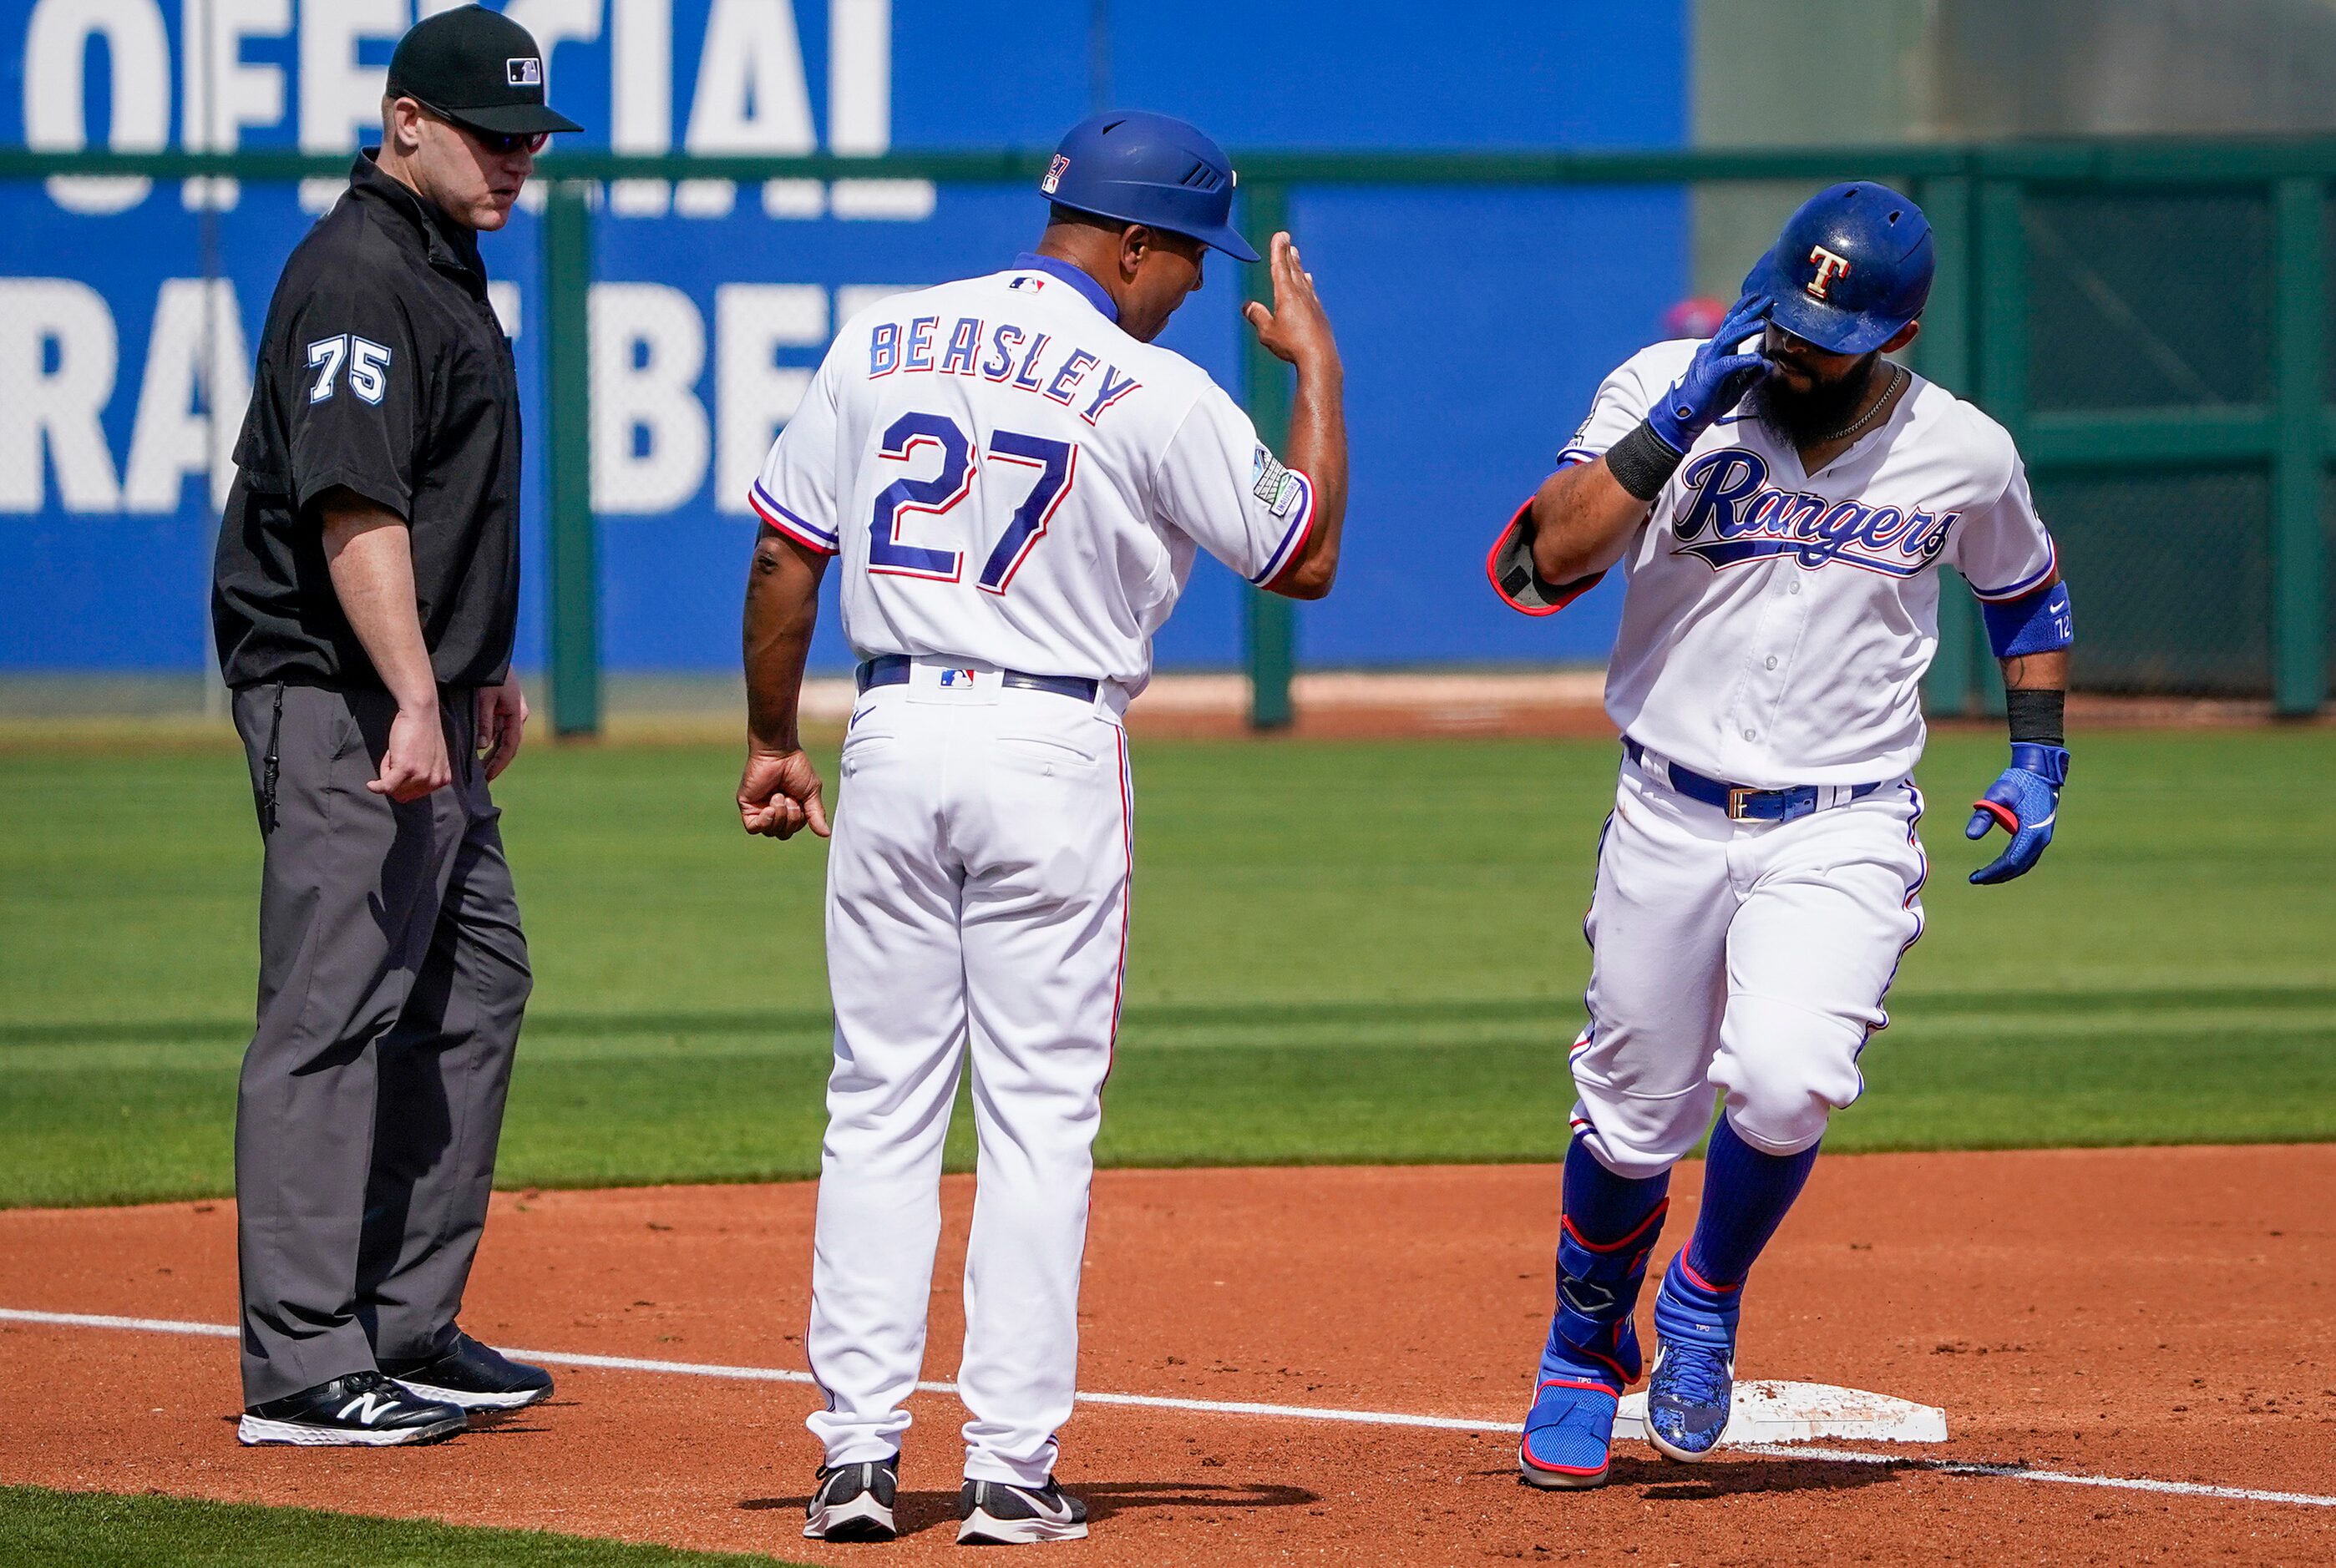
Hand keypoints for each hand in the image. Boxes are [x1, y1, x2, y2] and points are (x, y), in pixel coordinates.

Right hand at [369, 700, 451, 801]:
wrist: (420, 713)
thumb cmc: (421, 732)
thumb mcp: (430, 759)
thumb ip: (423, 776)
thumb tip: (403, 796)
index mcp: (441, 779)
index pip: (415, 794)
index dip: (403, 781)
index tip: (403, 763)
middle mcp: (434, 780)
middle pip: (403, 794)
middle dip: (395, 777)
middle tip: (397, 755)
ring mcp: (421, 775)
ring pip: (393, 788)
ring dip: (387, 772)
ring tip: (394, 754)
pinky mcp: (406, 768)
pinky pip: (386, 786)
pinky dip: (376, 787)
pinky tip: (371, 784)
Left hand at [475, 673, 527, 781]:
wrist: (488, 653)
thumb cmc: (488, 674)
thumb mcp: (485, 699)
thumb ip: (485, 722)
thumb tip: (482, 746)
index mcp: (517, 714)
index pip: (510, 746)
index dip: (499, 764)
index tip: (488, 777)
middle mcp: (517, 715)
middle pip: (506, 744)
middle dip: (495, 762)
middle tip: (482, 779)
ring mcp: (510, 711)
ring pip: (501, 737)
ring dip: (490, 752)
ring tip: (477, 768)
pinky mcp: (502, 706)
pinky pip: (496, 728)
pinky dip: (487, 740)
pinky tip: (477, 749)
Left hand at [739, 747, 829, 839]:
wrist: (779, 753)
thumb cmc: (796, 767)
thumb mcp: (811, 793)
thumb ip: (816, 815)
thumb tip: (825, 834)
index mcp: (788, 809)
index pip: (793, 829)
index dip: (798, 821)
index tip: (799, 800)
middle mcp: (773, 811)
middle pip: (782, 833)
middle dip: (790, 819)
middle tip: (789, 798)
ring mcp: (759, 809)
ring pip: (769, 831)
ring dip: (779, 816)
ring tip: (779, 796)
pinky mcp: (747, 805)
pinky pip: (753, 828)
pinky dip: (764, 822)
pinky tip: (769, 808)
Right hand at [1243, 232, 1338, 373]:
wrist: (1320, 358)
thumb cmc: (1291, 345)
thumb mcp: (1268, 332)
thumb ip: (1257, 316)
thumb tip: (1247, 306)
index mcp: (1286, 294)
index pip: (1280, 267)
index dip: (1278, 250)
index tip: (1280, 235)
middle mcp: (1301, 294)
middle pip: (1293, 269)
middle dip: (1288, 253)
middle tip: (1287, 238)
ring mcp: (1312, 303)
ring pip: (1303, 279)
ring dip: (1298, 266)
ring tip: (1296, 255)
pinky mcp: (1319, 314)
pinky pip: (1311, 292)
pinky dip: (1308, 283)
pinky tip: (1309, 283)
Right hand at [1645, 292, 1770, 452]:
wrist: (1685, 418)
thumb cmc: (1707, 402)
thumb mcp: (1736, 387)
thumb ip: (1752, 375)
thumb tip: (1769, 364)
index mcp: (1718, 351)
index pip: (1733, 325)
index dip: (1747, 311)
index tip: (1761, 299)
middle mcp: (1712, 351)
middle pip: (1732, 325)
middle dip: (1750, 311)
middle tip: (1767, 299)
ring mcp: (1709, 361)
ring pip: (1728, 339)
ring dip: (1746, 329)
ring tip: (1762, 322)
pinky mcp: (1709, 375)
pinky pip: (1727, 364)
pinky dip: (1743, 360)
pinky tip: (1756, 359)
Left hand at [1965, 743, 2068, 884]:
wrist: (2039, 773)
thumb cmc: (2017, 782)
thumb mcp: (1997, 795)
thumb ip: (1983, 815)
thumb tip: (1970, 836)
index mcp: (2032, 832)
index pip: (2011, 861)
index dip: (1992, 872)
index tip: (1975, 877)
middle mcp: (2041, 839)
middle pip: (2018, 867)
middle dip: (1997, 876)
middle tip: (1976, 879)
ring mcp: (2043, 837)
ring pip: (2025, 864)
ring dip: (2006, 873)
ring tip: (1985, 876)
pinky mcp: (2041, 835)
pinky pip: (2027, 857)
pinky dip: (2013, 864)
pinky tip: (2000, 866)